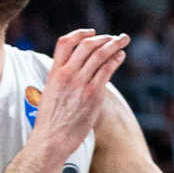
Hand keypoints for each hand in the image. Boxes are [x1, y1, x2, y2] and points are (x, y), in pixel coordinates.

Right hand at [31, 29, 129, 152]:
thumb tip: (71, 76)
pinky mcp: (93, 94)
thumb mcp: (50, 94)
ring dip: (114, 44)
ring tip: (123, 40)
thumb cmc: (50, 122)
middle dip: (104, 37)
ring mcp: (80, 83)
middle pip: (87, 45)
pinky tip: (121, 56)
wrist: (51, 140)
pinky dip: (116, 60)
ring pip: (100, 54)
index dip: (80, 33)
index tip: (91, 32)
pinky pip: (107, 70)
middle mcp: (67, 74)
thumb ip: (60, 82)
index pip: (64, 43)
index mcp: (54, 73)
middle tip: (114, 37)